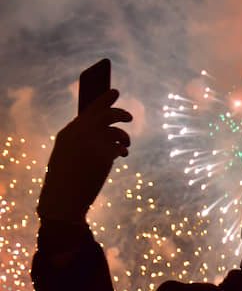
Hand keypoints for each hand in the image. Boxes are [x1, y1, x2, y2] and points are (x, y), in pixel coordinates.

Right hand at [37, 89, 131, 222]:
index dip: (103, 99)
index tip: (114, 91)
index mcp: (69, 132)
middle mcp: (81, 133)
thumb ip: (82, 138)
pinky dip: (123, 149)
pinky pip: (120, 147)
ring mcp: (93, 143)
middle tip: (129, 116)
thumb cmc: (66, 177)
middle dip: (120, 112)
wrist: (63, 198)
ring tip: (125, 144)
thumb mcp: (69, 153)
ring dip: (124, 137)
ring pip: (117, 131)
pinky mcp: (105, 155)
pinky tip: (123, 154)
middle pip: (107, 114)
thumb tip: (105, 127)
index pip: (89, 109)